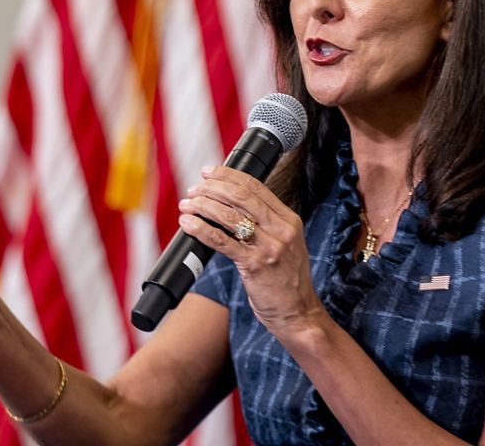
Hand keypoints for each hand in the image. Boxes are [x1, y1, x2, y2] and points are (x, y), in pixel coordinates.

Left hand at [178, 167, 327, 335]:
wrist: (298, 313)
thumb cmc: (286, 281)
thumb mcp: (286, 245)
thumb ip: (267, 225)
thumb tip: (231, 206)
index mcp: (289, 220)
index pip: (256, 186)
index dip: (228, 175)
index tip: (209, 172)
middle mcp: (281, 229)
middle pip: (241, 196)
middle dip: (212, 188)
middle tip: (194, 188)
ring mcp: (269, 247)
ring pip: (229, 215)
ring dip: (202, 206)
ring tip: (187, 205)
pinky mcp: (254, 265)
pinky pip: (221, 241)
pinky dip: (201, 228)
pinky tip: (188, 223)